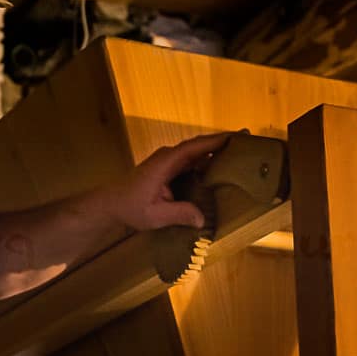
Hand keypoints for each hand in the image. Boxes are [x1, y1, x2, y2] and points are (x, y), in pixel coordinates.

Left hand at [106, 132, 230, 230]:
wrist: (111, 204)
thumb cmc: (129, 207)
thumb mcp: (155, 215)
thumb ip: (179, 214)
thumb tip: (202, 219)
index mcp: (165, 163)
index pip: (194, 147)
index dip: (214, 141)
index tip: (235, 136)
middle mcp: (168, 157)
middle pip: (199, 146)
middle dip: (222, 142)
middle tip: (246, 139)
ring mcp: (168, 161)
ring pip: (196, 153)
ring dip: (215, 151)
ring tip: (239, 151)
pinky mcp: (168, 168)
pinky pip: (191, 161)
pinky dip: (206, 161)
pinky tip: (220, 167)